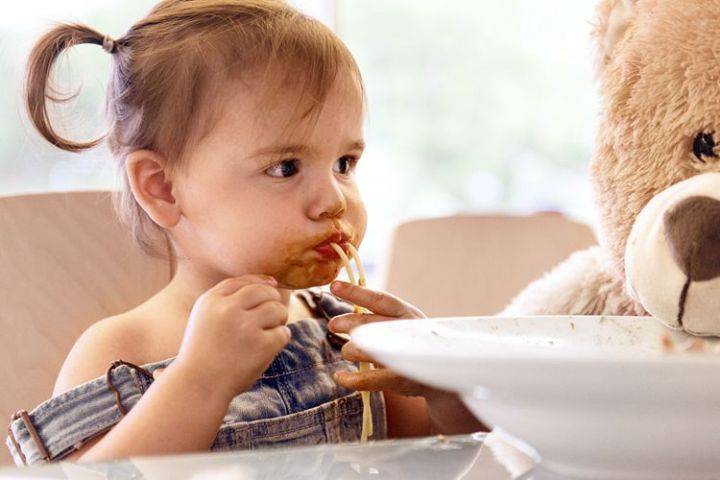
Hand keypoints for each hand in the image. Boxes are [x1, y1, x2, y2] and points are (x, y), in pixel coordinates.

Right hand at [175, 275, 290, 398]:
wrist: (198, 386)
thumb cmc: (205, 353)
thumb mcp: (206, 318)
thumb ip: (229, 299)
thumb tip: (270, 283)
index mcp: (210, 300)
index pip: (242, 281)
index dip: (260, 282)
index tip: (271, 287)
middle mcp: (227, 309)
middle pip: (264, 291)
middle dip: (273, 300)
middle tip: (273, 316)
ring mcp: (245, 327)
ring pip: (277, 309)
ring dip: (280, 319)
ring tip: (271, 331)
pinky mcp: (261, 345)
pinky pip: (283, 333)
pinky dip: (280, 339)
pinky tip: (269, 348)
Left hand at [328, 281, 444, 398]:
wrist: (444, 376)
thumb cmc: (416, 345)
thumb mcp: (405, 325)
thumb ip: (380, 318)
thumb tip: (345, 316)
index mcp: (407, 314)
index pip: (380, 300)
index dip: (356, 292)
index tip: (334, 286)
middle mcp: (408, 331)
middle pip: (369, 324)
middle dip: (347, 323)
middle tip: (333, 324)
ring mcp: (405, 355)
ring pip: (364, 349)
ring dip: (350, 350)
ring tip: (348, 352)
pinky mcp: (400, 379)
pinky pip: (367, 379)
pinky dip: (350, 378)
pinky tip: (340, 376)